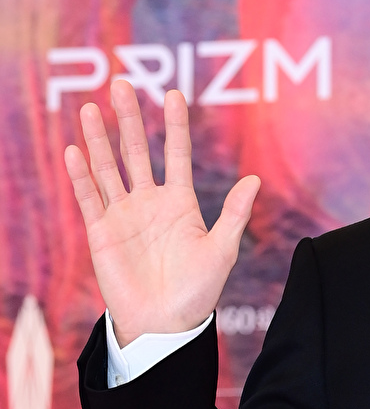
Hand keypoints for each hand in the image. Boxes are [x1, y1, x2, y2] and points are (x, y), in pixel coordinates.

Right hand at [65, 78, 258, 345]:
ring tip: (90, 108)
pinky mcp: (101, 232)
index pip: (176, 154)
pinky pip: (89, 197)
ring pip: (108, 168)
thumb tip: (254, 179)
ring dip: (98, 139)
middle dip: (128, 119)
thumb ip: (234, 214)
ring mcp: (123, 215)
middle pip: (136, 151)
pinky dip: (81, 175)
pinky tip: (76, 150)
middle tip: (120, 83)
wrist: (165, 325)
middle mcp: (149, 203)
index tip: (172, 93)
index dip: (174, 125)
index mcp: (180, 203)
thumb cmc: (197, 292)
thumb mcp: (222, 251)